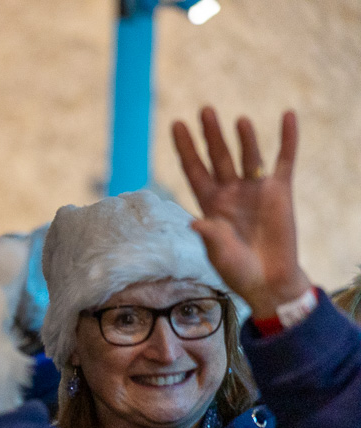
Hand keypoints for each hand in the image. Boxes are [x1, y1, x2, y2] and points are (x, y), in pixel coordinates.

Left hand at [172, 107, 310, 317]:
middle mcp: (230, 192)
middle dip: (211, 135)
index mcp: (209, 204)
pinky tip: (288, 116)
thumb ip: (210, 236)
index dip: (186, 148)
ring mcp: (255, 190)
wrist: (268, 281)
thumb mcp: (218, 254)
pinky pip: (284, 160)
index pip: (194, 169)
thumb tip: (195, 222)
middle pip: (218, 157)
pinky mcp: (280, 191)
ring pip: (248, 155)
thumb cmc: (237, 271)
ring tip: (239, 120)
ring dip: (244, 138)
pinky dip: (287, 139)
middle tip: (205, 110)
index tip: (176, 124)